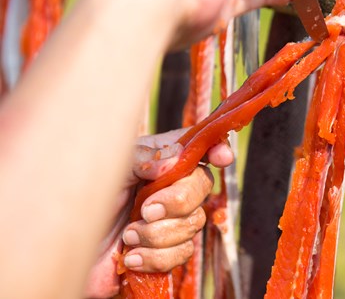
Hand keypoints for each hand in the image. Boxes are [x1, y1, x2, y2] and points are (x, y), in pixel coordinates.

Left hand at [82, 129, 232, 297]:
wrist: (59, 252)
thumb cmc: (77, 201)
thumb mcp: (109, 170)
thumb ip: (144, 157)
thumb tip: (176, 158)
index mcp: (159, 163)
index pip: (197, 149)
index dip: (216, 149)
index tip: (222, 157)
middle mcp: (169, 189)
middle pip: (202, 186)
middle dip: (178, 200)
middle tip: (146, 209)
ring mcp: (170, 221)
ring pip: (194, 223)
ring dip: (159, 233)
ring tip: (128, 235)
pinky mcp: (165, 253)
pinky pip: (181, 253)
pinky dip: (155, 257)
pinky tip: (129, 256)